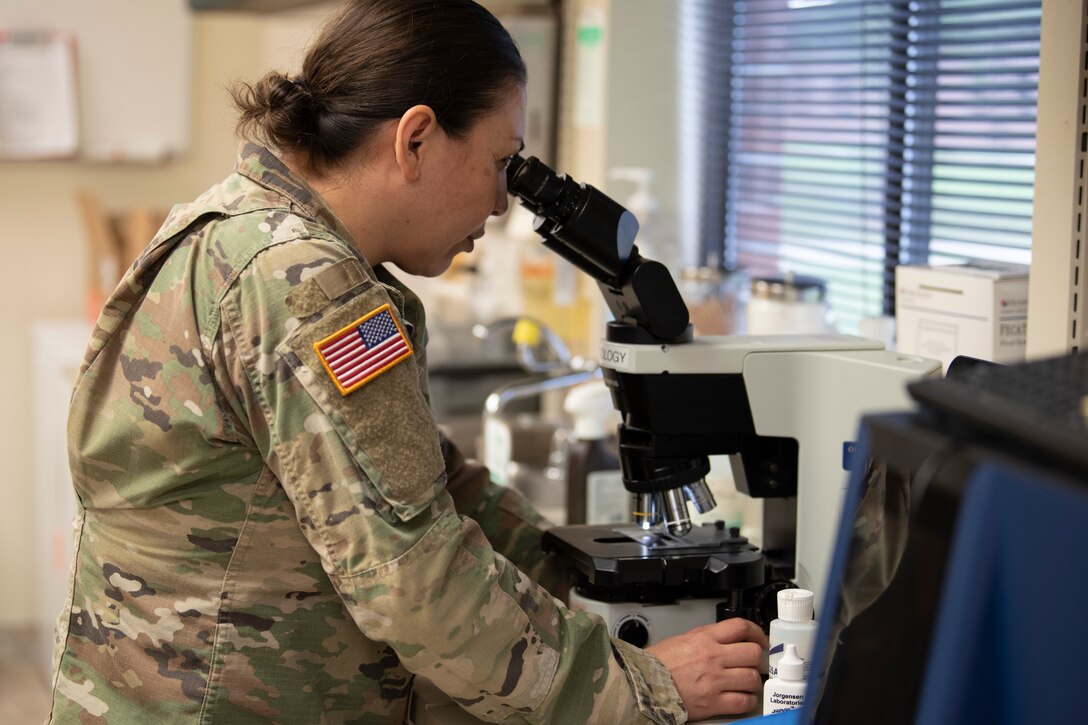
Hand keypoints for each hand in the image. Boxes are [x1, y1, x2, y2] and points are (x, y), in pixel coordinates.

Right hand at [646, 617, 767, 720]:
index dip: (756, 632)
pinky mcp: (713, 703)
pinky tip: (742, 698)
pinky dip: (747, 701)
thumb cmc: (658, 663)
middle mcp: (713, 657)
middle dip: (756, 659)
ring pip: (752, 678)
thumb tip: (728, 636)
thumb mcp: (683, 639)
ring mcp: (715, 681)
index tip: (759, 639)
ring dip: (753, 681)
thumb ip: (708, 636)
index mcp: (704, 639)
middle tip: (754, 663)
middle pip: (752, 653)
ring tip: (746, 682)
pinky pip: (743, 702)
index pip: (740, 627)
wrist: (643, 684)